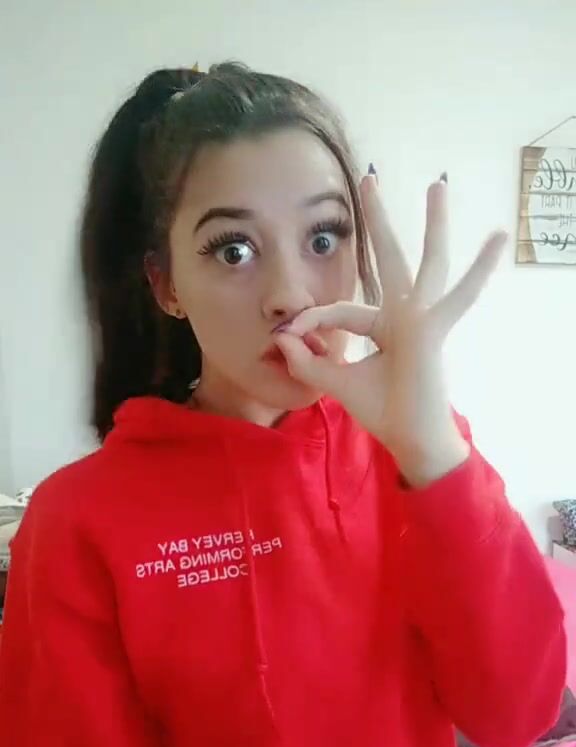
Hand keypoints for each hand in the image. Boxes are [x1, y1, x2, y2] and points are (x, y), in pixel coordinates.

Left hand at [276, 174, 506, 486]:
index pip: (340, 311)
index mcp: (382, 326)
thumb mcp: (336, 384)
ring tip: (438, 185)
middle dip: (376, 222)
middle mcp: (403, 314)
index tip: (285, 335)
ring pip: (427, 261)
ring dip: (433, 223)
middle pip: (387, 260)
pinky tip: (501, 237)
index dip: (310, 322)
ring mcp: (422, 317)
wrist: (409, 438)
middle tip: (367, 179)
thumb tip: (280, 339)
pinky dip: (482, 269)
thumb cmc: (383, 412)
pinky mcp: (433, 327)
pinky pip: (460, 295)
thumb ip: (308, 364)